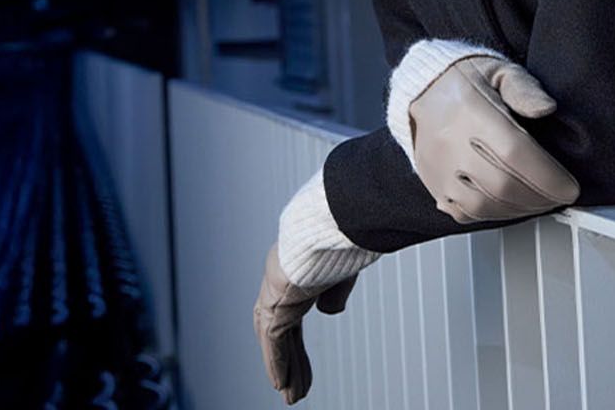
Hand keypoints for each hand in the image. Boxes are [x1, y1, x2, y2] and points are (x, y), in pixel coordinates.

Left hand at [253, 242, 355, 403]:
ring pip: (275, 340)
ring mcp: (275, 291)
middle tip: (293, 388)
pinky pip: (273, 339)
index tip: (301, 366)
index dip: (294, 346)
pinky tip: (281, 384)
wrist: (332, 222)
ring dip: (284, 369)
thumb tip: (330, 312)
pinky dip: (277, 362)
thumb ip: (334, 292)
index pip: (291, 318)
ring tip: (290, 396)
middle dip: (289, 361)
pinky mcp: (275, 299)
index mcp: (295, 274)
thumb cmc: (342, 238)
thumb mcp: (341, 271)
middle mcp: (280, 283)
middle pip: (281, 332)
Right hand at [409, 55, 579, 222]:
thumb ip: (525, 89)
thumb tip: (547, 108)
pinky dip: (493, 215)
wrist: (425, 91)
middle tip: (558, 195)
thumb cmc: (466, 81)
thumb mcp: (501, 71)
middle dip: (540, 197)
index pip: (514, 152)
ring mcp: (439, 167)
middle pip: (502, 184)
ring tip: (539, 201)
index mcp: (471, 111)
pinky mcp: (433, 183)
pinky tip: (510, 204)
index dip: (547, 176)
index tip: (569, 187)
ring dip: (519, 209)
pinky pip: (463, 212)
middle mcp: (451, 142)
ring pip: (483, 205)